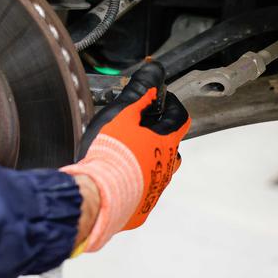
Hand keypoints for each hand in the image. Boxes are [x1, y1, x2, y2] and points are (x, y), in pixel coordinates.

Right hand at [61, 62, 189, 251]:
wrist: (97, 193)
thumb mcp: (123, 113)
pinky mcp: (141, 206)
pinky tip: (116, 175)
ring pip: (158, 168)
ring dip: (146, 158)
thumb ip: (140, 92)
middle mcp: (166, 166)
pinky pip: (142, 189)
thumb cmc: (110, 153)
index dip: (171, 104)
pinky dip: (134, 180)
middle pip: (170, 145)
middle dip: (157, 133)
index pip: (180, 117)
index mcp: (165, 142)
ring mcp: (155, 188)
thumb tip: (154, 70)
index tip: (157, 98)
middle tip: (134, 126)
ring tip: (124, 153)